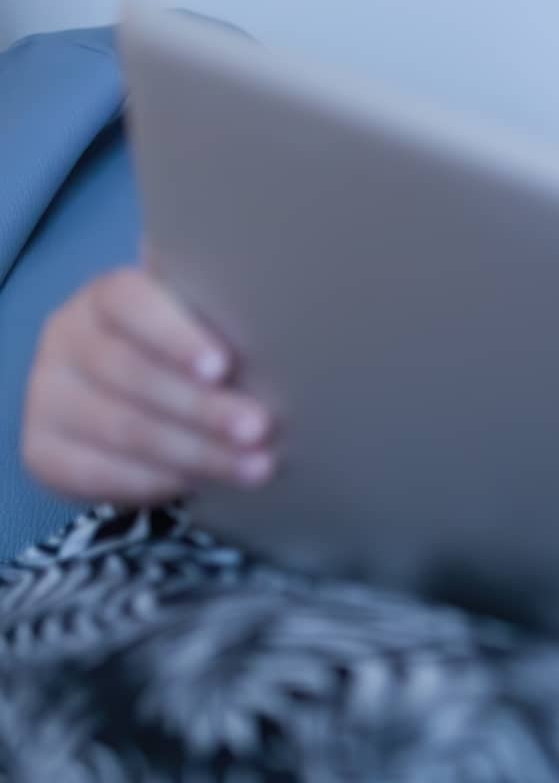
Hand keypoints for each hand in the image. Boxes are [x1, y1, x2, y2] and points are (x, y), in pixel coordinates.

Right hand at [21, 265, 276, 504]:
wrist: (137, 402)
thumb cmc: (190, 355)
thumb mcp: (204, 330)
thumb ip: (226, 327)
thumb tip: (293, 341)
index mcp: (106, 297)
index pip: (130, 302)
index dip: (175, 335)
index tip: (222, 367)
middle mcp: (66, 340)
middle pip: (132, 373)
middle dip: (202, 407)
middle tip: (260, 428)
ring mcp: (47, 396)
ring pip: (122, 428)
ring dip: (195, 452)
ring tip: (256, 467)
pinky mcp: (42, 451)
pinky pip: (97, 473)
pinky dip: (156, 482)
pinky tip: (201, 486)